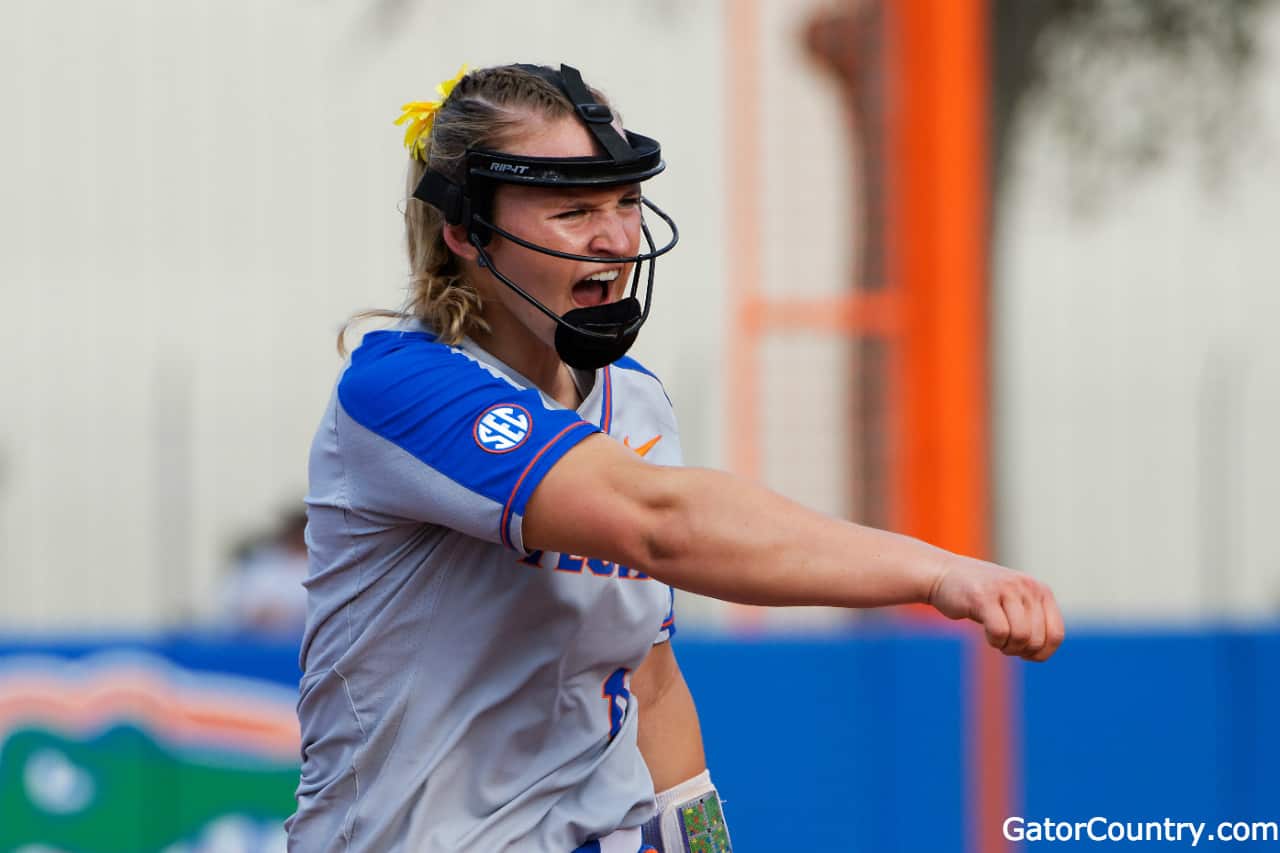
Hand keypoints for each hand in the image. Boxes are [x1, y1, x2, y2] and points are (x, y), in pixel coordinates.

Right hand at [927, 554, 1064, 660]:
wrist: (943, 574)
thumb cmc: (981, 596)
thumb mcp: (1015, 603)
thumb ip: (1033, 621)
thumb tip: (1043, 653)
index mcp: (1040, 590)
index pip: (1056, 635)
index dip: (1041, 653)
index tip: (1024, 654)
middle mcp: (1027, 587)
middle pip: (1037, 639)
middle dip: (1020, 651)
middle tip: (1005, 644)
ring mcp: (1006, 589)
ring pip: (1021, 637)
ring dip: (1007, 647)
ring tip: (997, 639)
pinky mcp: (984, 596)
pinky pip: (999, 632)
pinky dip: (994, 641)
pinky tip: (987, 633)